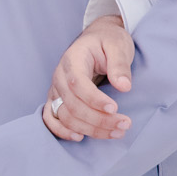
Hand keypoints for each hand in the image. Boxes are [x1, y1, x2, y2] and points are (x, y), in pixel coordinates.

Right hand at [41, 15, 134, 141]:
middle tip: (125, 124)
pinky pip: (51, 118)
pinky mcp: (57, 99)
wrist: (97, 38)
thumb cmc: (108, 41)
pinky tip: (80, 137)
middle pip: (72, 105)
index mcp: (72, 59)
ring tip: (116, 133)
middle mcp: (59, 76)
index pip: (77, 84)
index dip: (94, 99)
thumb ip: (119, 64)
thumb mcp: (118, 45)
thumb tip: (124, 87)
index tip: (115, 108)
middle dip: (99, 119)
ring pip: (65, 116)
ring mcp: (56, 90)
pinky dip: (62, 130)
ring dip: (89, 129)